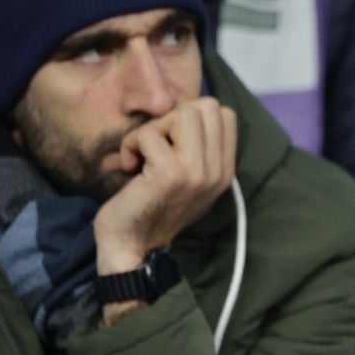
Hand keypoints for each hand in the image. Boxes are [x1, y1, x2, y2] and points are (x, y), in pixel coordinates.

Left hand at [94, 97, 237, 275]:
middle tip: (157, 146)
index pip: (224, 114)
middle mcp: (217, 171)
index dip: (191, 117)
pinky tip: (130, 168)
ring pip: (184, 112)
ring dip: (154, 128)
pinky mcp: (170, 174)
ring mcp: (197, 172)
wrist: (133, 247)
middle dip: (174, 118)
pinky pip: (148, 134)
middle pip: (207, 107)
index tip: (172, 142)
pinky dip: (131, 145)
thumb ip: (199, 149)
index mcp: (225, 171)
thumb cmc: (152, 208)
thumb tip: (188, 111)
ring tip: (144, 155)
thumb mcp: (189, 179)